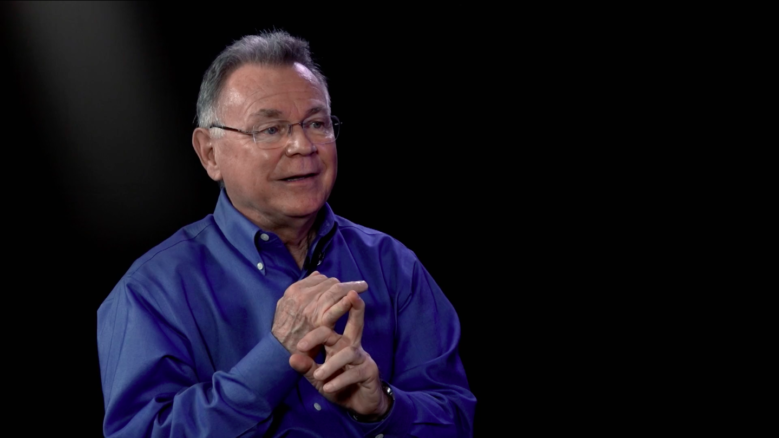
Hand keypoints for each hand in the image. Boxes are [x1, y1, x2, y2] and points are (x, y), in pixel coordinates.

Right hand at [272, 272, 368, 354]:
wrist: (279, 350)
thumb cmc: (283, 328)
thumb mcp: (284, 304)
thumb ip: (300, 290)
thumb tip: (316, 275)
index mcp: (294, 290)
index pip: (319, 278)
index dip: (331, 281)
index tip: (339, 285)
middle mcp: (303, 295)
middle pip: (330, 283)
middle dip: (343, 284)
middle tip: (356, 286)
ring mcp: (312, 308)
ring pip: (336, 291)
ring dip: (351, 288)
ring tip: (362, 287)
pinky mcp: (320, 322)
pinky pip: (337, 308)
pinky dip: (347, 302)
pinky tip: (356, 298)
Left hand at [289, 291, 389, 417]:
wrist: (359, 403)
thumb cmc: (337, 384)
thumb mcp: (318, 377)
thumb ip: (307, 367)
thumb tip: (291, 357)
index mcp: (338, 343)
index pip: (328, 329)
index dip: (315, 335)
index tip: (299, 346)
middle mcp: (352, 346)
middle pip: (355, 324)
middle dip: (354, 309)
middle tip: (351, 297)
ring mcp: (362, 358)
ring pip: (349, 352)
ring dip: (332, 364)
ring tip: (319, 375)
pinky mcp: (369, 371)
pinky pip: (355, 373)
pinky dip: (340, 380)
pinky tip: (328, 388)